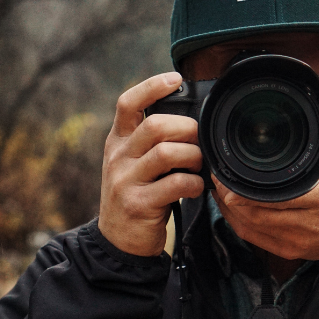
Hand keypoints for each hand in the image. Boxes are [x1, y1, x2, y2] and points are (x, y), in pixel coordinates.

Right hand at [98, 72, 204, 256]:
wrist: (118, 240)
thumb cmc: (137, 194)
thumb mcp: (134, 163)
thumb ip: (152, 142)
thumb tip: (191, 121)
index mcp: (118, 141)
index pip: (127, 103)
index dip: (151, 86)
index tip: (176, 78)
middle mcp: (118, 157)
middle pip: (155, 125)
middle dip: (187, 128)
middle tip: (200, 140)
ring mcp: (125, 181)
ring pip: (166, 153)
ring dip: (193, 156)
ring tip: (199, 165)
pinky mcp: (138, 204)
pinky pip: (175, 184)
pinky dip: (193, 183)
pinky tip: (195, 188)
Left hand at [212, 141, 318, 260]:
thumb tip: (300, 122)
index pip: (273, 194)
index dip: (242, 184)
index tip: (229, 170)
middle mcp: (309, 221)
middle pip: (253, 210)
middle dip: (229, 193)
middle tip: (219, 176)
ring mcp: (296, 240)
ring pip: (247, 225)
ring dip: (228, 208)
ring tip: (221, 189)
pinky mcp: (287, 250)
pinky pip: (252, 237)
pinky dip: (236, 222)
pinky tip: (231, 208)